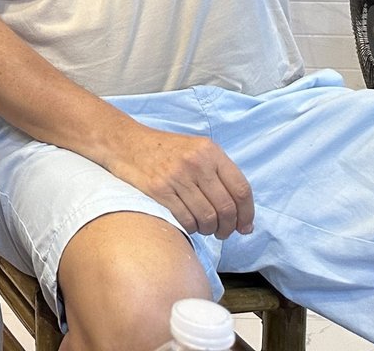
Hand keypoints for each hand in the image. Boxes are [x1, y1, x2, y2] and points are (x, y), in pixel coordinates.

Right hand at [99, 123, 253, 238]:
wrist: (126, 142)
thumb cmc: (164, 149)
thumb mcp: (196, 150)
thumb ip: (219, 175)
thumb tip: (242, 216)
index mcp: (210, 151)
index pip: (241, 189)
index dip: (247, 213)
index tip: (245, 226)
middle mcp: (195, 162)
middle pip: (225, 207)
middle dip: (228, 227)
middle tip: (224, 232)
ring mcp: (176, 176)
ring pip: (207, 217)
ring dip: (209, 230)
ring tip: (205, 228)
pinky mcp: (159, 189)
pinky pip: (185, 219)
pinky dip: (192, 228)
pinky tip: (190, 225)